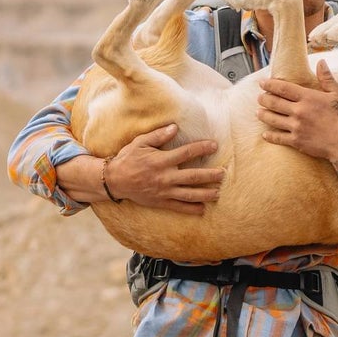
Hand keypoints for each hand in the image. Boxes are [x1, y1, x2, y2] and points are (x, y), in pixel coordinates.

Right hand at [105, 126, 223, 214]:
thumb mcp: (140, 142)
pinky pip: (179, 207)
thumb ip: (158, 135)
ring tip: (218, 193)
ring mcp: (163, 191)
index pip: (186, 153)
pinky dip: (191, 209)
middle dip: (210, 175)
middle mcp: (164, 177)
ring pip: (189, 194)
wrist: (115, 180)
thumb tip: (175, 127)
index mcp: (161, 160)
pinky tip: (203, 209)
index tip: (214, 145)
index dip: (202, 148)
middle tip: (223, 174)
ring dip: (205, 194)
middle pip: (193, 176)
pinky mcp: (161, 202)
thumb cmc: (128, 159)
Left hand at [258, 62, 337, 162]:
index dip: (270, 85)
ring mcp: (296, 127)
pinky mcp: (296, 141)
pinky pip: (279, 138)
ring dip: (263, 115)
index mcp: (308, 98)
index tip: (262, 83)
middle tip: (259, 97)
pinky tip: (265, 135)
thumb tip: (321, 62)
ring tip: (258, 112)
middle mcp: (298, 111)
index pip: (283, 88)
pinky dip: (270, 136)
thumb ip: (327, 78)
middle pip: (274, 103)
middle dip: (264, 99)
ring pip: (273, 119)